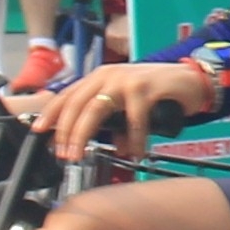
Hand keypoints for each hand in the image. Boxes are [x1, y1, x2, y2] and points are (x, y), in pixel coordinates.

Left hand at [46, 59, 218, 160]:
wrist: (191, 80)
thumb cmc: (158, 92)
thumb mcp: (128, 105)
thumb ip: (114, 122)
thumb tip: (111, 145)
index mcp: (100, 77)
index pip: (67, 95)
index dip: (51, 113)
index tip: (39, 132)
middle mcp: (109, 75)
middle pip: (76, 103)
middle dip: (65, 131)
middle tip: (64, 154)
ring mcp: (126, 79)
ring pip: (96, 109)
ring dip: (85, 134)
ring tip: (82, 155)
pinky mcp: (146, 87)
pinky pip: (133, 118)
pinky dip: (133, 139)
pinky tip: (135, 151)